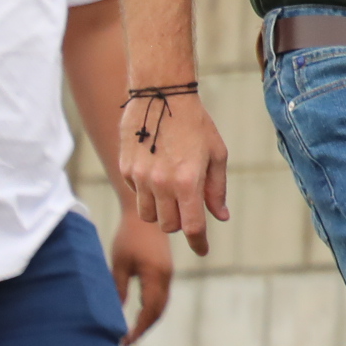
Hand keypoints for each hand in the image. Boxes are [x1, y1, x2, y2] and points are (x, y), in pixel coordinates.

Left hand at [110, 204, 173, 345]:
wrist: (145, 216)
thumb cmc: (128, 238)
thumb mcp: (119, 264)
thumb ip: (118, 290)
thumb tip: (114, 315)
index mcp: (156, 276)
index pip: (149, 312)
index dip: (137, 329)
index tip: (124, 341)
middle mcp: (166, 278)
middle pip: (158, 311)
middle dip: (143, 328)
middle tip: (126, 342)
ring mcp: (167, 274)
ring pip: (161, 305)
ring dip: (148, 320)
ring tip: (132, 332)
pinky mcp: (165, 271)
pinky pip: (161, 296)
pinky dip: (151, 309)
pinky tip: (139, 314)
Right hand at [118, 90, 231, 256]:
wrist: (161, 95)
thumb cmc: (196, 124)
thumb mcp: (216, 154)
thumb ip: (216, 189)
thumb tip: (221, 217)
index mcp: (187, 181)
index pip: (192, 226)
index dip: (199, 243)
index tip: (203, 250)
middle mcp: (161, 183)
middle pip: (168, 225)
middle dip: (180, 223)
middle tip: (188, 210)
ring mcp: (139, 177)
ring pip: (148, 215)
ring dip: (161, 212)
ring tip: (171, 192)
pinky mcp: (124, 169)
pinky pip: (136, 194)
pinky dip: (146, 193)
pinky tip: (156, 173)